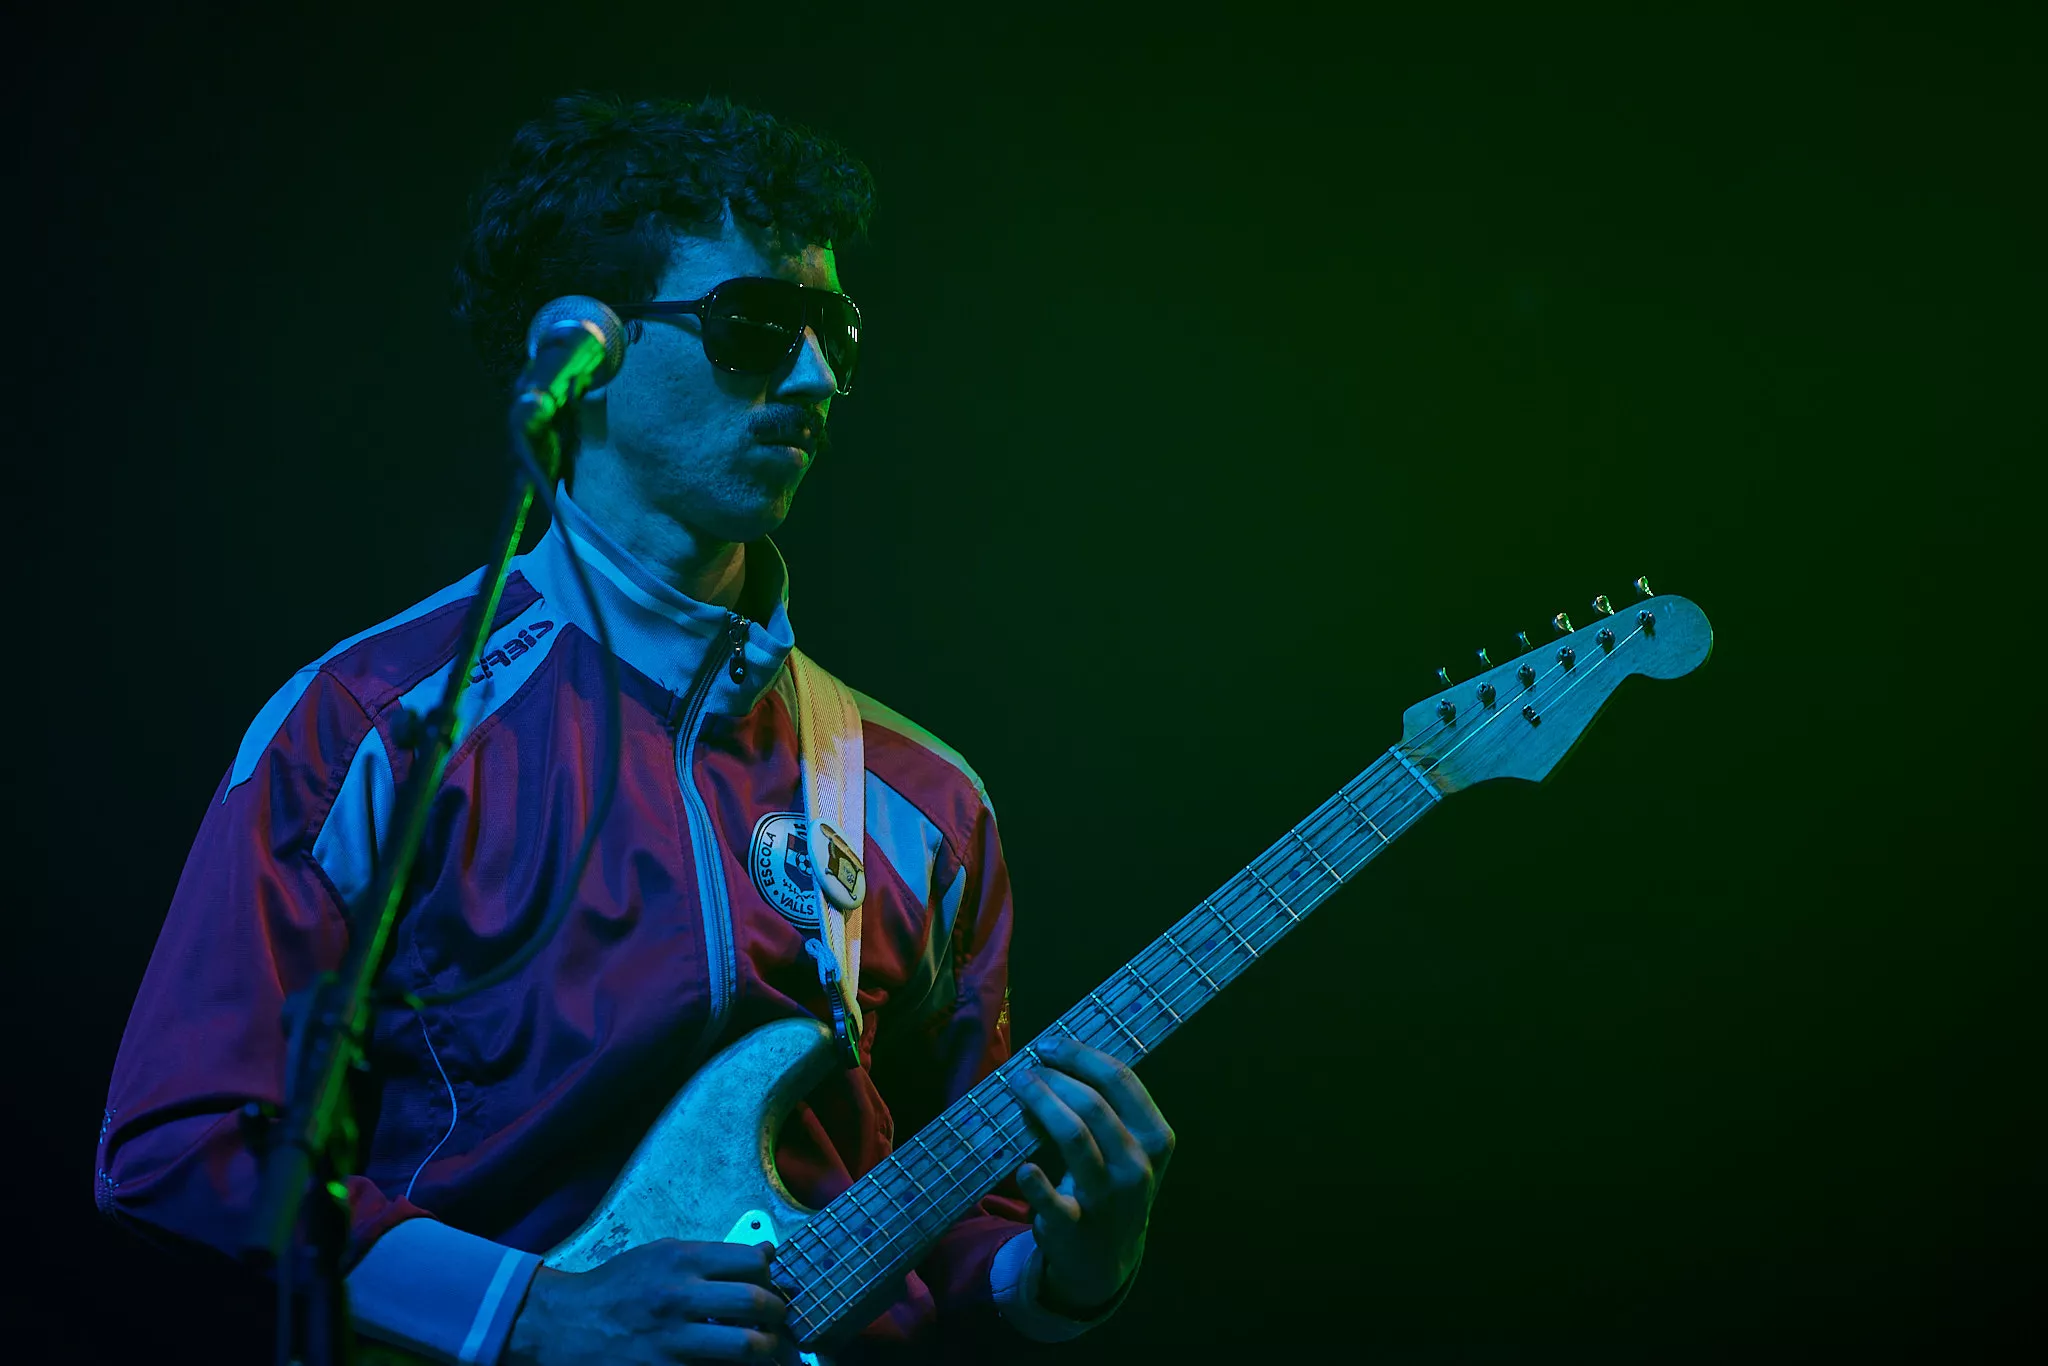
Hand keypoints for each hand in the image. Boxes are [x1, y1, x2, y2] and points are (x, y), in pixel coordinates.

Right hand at [504, 1239, 798, 1365]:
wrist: (564, 1325)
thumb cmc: (618, 1287)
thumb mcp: (659, 1255)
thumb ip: (710, 1256)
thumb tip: (764, 1253)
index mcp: (679, 1261)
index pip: (752, 1261)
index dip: (770, 1274)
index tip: (769, 1284)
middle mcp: (677, 1298)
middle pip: (754, 1304)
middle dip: (777, 1315)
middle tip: (777, 1321)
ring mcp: (671, 1341)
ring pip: (744, 1348)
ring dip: (765, 1350)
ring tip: (764, 1349)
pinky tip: (733, 1364)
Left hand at [1006, 1036, 1173, 1314]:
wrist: (1107, 1257)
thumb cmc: (1114, 1183)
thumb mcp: (1131, 1147)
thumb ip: (1110, 1106)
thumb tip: (1062, 1053)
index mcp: (1156, 1138)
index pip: (1121, 1080)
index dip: (1081, 1055)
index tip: (1049, 1044)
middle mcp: (1137, 1166)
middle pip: (1093, 1104)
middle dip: (1055, 1077)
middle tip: (1027, 1069)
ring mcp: (1108, 1198)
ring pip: (1073, 1137)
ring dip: (1041, 1103)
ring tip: (1018, 1087)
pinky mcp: (1074, 1225)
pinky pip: (1051, 1199)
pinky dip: (1034, 1182)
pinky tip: (1023, 1168)